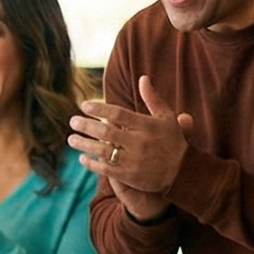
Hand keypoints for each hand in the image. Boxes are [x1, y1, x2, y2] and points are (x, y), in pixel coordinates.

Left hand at [70, 75, 190, 213]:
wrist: (183, 172)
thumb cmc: (172, 140)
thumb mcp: (167, 117)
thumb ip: (153, 98)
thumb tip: (142, 78)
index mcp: (148, 126)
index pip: (118, 114)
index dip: (99, 109)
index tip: (84, 105)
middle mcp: (139, 142)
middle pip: (106, 132)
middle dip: (86, 126)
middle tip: (72, 121)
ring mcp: (133, 160)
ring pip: (102, 151)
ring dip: (84, 144)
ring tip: (71, 139)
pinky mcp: (129, 176)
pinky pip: (105, 169)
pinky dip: (92, 163)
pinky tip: (82, 157)